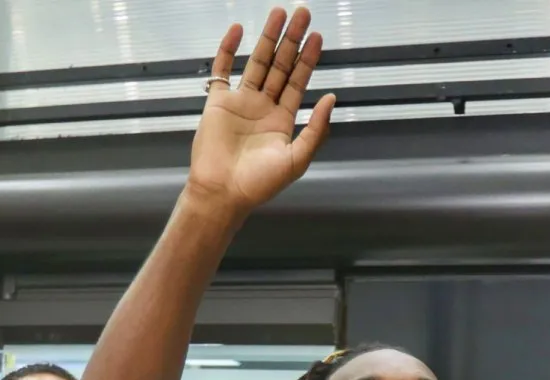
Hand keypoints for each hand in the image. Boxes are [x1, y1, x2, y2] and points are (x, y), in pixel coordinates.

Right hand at [187, 7, 335, 218]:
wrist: (223, 193)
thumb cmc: (259, 183)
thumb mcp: (297, 159)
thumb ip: (315, 129)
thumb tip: (331, 99)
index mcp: (283, 121)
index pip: (298, 83)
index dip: (308, 60)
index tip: (317, 37)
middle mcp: (263, 108)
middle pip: (281, 67)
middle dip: (291, 40)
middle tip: (303, 12)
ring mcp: (240, 103)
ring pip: (257, 62)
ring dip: (268, 38)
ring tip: (279, 13)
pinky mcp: (218, 103)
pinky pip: (223, 70)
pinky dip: (228, 49)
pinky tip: (238, 30)